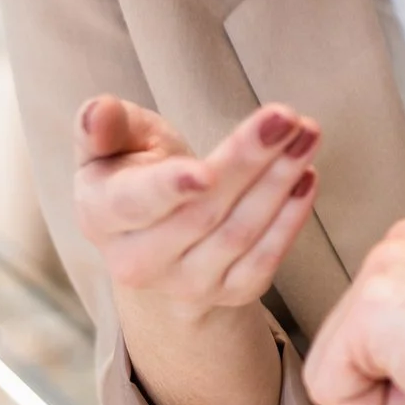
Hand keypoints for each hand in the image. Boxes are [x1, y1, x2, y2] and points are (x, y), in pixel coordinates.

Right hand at [75, 94, 319, 314]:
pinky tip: (306, 177)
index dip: (169, 188)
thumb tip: (98, 111)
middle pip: (201, 212)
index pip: (134, 205)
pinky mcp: (228, 294)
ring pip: (239, 233)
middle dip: (248, 161)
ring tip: (306, 135)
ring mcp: (185, 284)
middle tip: (286, 118)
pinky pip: (264, 258)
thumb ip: (104, 127)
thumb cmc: (136, 174)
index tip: (206, 171)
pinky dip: (291, 218)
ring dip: (279, 181)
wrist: (160, 238)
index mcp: (100, 216)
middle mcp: (137, 262)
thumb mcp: (115, 144)